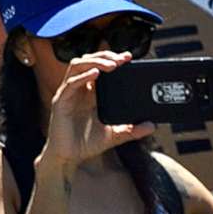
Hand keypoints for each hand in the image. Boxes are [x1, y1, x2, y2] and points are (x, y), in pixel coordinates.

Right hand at [35, 53, 151, 175]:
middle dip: (105, 56)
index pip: (99, 67)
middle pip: (88, 61)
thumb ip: (132, 130)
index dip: (112, 59)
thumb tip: (152, 126)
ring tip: (112, 65)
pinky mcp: (60, 102)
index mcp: (90, 93)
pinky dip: (83, 76)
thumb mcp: (115, 135)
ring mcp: (68, 94)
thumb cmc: (87, 144)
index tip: (129, 57)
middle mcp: (79, 89)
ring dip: (95, 61)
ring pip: (78, 66)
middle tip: (122, 59)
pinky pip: (71, 84)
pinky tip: (95, 74)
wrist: (69, 158)